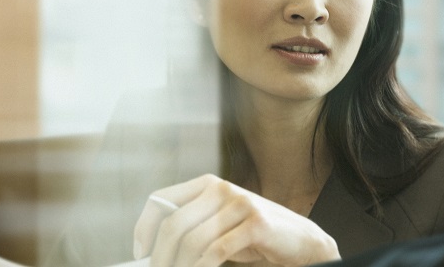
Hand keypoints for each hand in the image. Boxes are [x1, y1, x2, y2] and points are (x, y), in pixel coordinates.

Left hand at [133, 174, 340, 266]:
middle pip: (174, 224)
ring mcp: (240, 204)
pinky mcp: (256, 224)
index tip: (140, 254)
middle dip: (161, 256)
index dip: (144, 228)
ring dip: (181, 266)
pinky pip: (217, 251)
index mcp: (208, 185)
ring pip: (194, 240)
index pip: (161, 201)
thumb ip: (193, 229)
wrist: (302, 242)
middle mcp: (222, 189)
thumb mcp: (220, 227)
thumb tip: (154, 252)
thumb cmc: (256, 238)